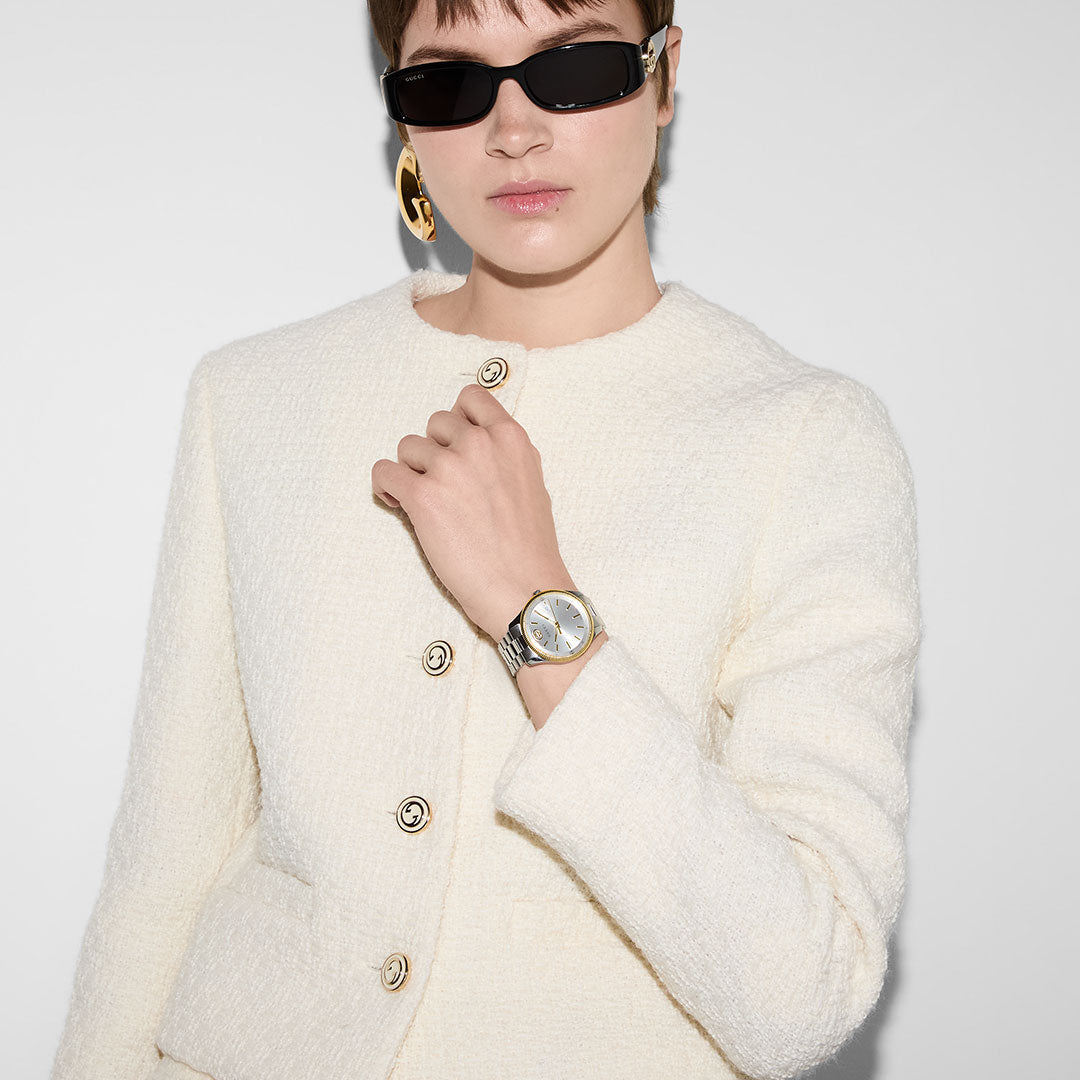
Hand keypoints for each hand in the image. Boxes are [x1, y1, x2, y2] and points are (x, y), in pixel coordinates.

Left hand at [371, 383, 571, 640]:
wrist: (524, 589)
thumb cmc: (530, 548)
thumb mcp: (532, 484)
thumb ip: (505, 456)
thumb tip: (480, 444)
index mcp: (511, 438)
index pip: (472, 398)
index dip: (458, 420)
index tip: (454, 443)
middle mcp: (479, 444)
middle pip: (435, 423)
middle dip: (435, 450)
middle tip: (442, 482)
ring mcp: (449, 467)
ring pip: (407, 447)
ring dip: (411, 471)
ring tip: (423, 500)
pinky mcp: (423, 496)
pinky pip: (384, 472)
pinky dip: (386, 487)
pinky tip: (399, 504)